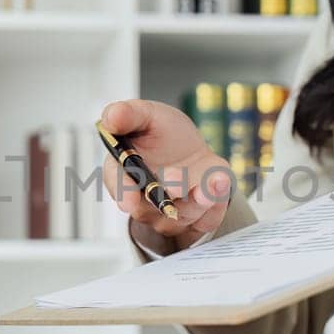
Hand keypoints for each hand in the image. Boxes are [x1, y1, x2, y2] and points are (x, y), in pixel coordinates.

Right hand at [99, 99, 233, 252]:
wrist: (191, 148)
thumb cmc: (161, 134)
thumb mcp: (146, 115)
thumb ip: (128, 115)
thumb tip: (111, 117)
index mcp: (125, 173)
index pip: (119, 187)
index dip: (123, 193)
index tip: (130, 199)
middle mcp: (146, 201)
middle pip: (151, 209)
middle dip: (165, 197)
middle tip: (175, 182)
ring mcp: (173, 213)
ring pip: (184, 214)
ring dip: (198, 199)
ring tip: (211, 182)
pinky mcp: (199, 217)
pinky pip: (208, 218)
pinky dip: (218, 201)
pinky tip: (222, 183)